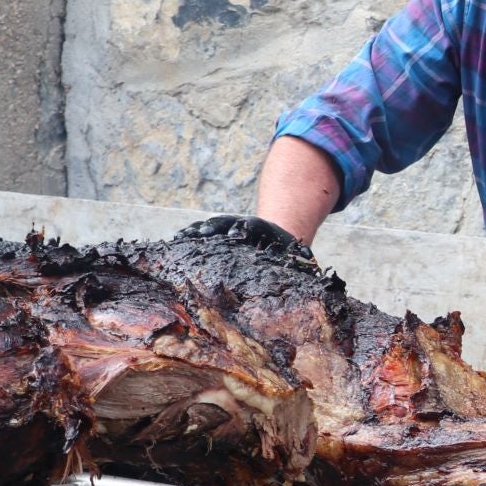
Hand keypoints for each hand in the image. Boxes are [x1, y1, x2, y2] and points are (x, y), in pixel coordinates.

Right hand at [176, 214, 315, 266]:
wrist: (274, 236)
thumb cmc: (287, 249)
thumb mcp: (298, 252)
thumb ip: (303, 257)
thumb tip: (313, 262)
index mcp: (261, 228)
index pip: (251, 226)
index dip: (244, 229)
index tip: (236, 235)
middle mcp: (240, 227)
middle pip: (225, 223)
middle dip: (214, 228)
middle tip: (202, 234)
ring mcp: (226, 229)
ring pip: (208, 227)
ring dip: (195, 232)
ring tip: (180, 239)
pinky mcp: (215, 236)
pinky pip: (199, 234)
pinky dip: (188, 237)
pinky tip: (173, 243)